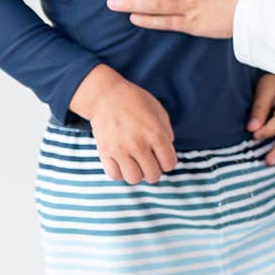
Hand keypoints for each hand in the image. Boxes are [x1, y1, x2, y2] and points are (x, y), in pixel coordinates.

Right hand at [69, 65, 176, 184]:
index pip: (169, 164)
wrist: (105, 95)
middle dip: (153, 171)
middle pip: (153, 176)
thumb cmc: (135, 102)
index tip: (161, 156)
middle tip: (148, 161)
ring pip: (134, 179)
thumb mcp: (158, 112)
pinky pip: (114, 175)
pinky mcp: (104, 152)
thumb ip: (167, 133)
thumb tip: (166, 153)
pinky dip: (119, 172)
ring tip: (134, 163)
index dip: (167, 162)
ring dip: (136, 174)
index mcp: (156, 134)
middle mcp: (139, 144)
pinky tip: (121, 163)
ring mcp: (120, 149)